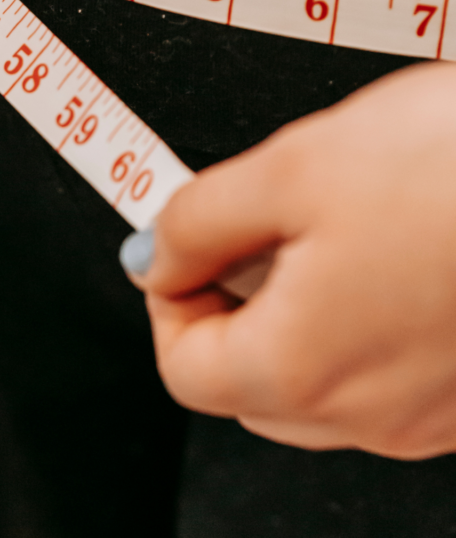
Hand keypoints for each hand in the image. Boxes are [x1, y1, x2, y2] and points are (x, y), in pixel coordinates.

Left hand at [123, 62, 455, 459]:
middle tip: (254, 233)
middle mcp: (367, 414)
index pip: (183, 368)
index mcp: (299, 370)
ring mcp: (429, 414)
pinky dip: (362, 326)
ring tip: (333, 233)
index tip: (181, 253)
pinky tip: (392, 258)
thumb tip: (155, 255)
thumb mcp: (290, 170)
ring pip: (316, 383)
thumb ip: (197, 223)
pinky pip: (385, 376)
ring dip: (296, 317)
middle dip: (232, 309)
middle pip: (245, 385)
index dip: (169, 301)